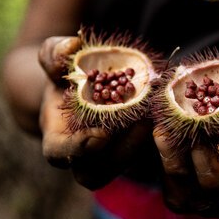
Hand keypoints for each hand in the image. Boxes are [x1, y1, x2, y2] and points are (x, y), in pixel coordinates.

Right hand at [38, 36, 154, 189]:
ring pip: (122, 167)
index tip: (100, 134)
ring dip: (141, 145)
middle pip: (95, 173)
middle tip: (139, 123)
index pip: (60, 155)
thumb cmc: (64, 73)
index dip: (78, 149)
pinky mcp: (129, 152)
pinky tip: (163, 113)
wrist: (79, 88)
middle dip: (118, 152)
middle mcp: (81, 156)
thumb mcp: (55, 58)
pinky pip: (141, 156)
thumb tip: (72, 46)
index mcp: (56, 138)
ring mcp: (106, 158)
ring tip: (155, 115)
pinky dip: (153, 139)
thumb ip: (55, 53)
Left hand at [154, 67, 218, 218]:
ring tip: (162, 127)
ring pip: (181, 195)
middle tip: (165, 130)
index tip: (199, 138)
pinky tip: (169, 128)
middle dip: (176, 166)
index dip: (210, 171)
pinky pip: (182, 179)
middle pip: (194, 201)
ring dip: (168, 162)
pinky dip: (171, 157)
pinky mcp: (212, 181)